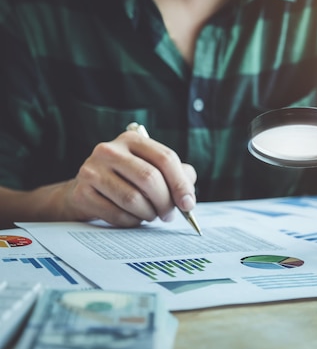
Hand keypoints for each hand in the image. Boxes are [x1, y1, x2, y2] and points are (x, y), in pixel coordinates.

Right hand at [61, 131, 196, 226]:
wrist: (87, 191)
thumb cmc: (128, 180)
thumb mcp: (152, 169)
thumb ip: (177, 175)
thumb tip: (188, 197)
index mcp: (132, 139)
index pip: (165, 158)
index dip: (180, 184)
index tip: (188, 204)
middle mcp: (109, 150)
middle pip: (149, 178)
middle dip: (165, 202)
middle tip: (169, 215)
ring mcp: (92, 170)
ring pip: (132, 198)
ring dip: (148, 214)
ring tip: (150, 215)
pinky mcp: (82, 193)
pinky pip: (116, 214)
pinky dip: (131, 221)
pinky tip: (133, 219)